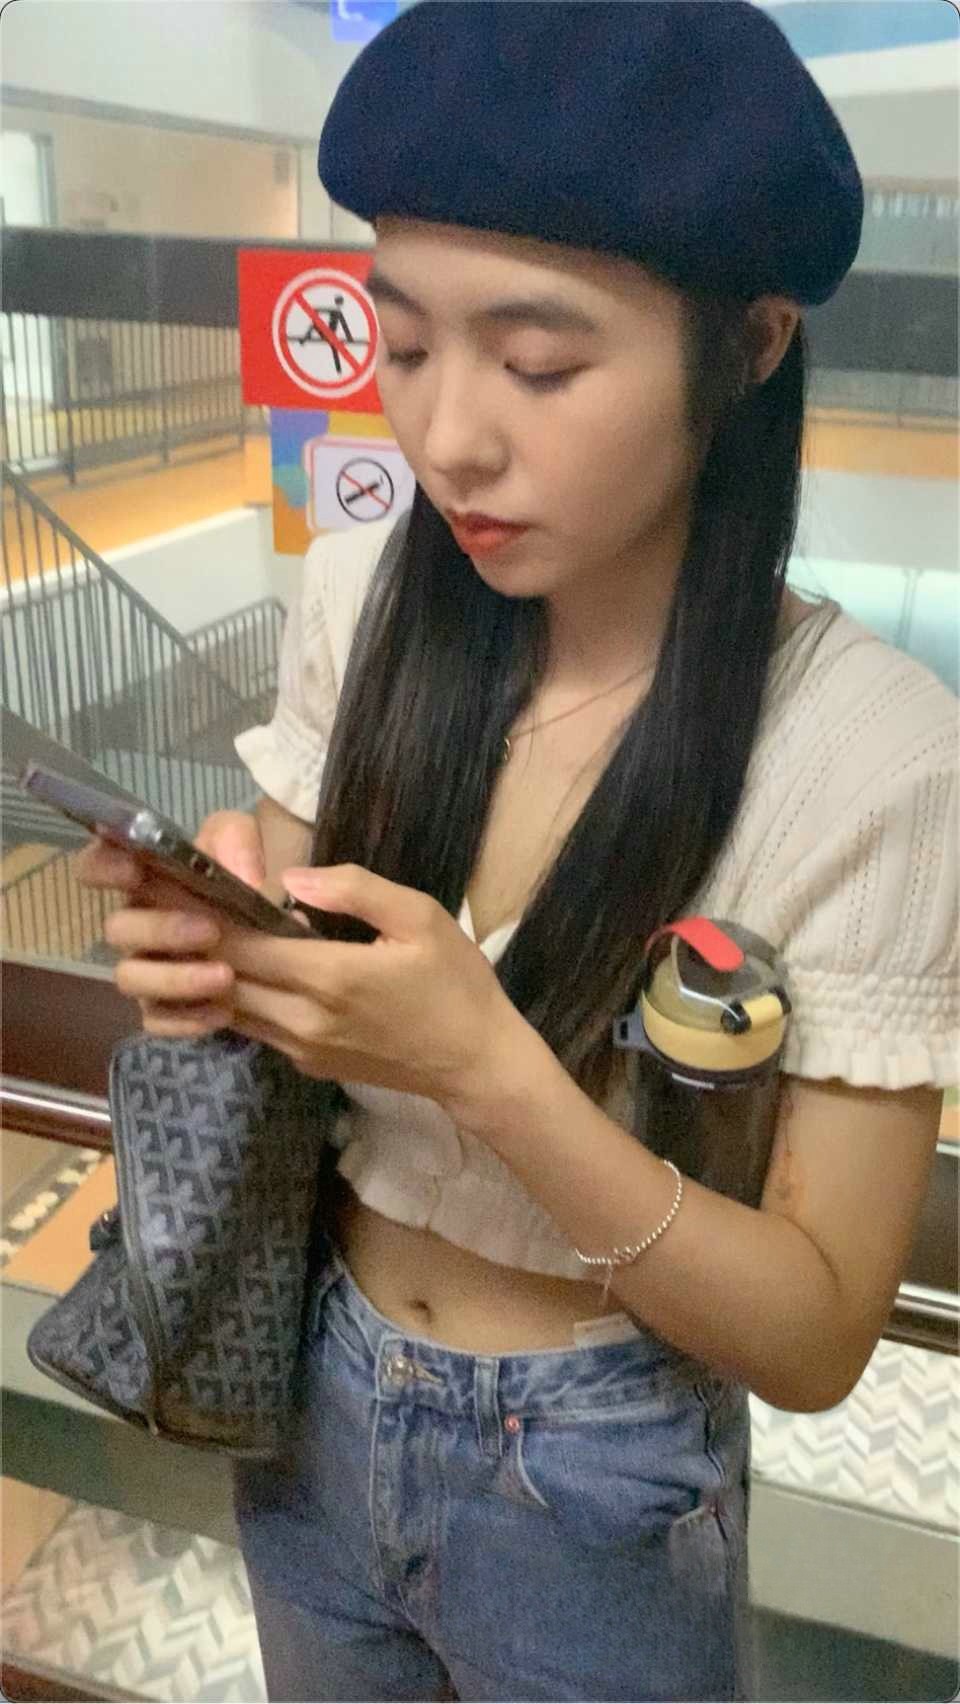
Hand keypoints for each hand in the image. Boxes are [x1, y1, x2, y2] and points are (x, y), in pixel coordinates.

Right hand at [75, 810, 266, 1033]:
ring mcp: (146, 967)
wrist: (274, 935)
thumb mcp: (246, 843)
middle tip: (211, 931)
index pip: (95, 866)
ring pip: (129, 979)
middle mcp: (135, 923)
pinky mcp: (163, 1008)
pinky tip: (223, 1012)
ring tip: (226, 978)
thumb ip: (237, 840)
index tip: (132, 870)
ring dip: (175, 980)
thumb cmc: (245, 879)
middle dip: (160, 930)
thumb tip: (243, 875)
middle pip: (116, 929)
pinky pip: (155, 1021)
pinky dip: (185, 1019)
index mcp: (143, 878)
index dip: (102, 867)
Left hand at [207, 862, 529, 1116]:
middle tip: (176, 906)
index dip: (204, 917)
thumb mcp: (420, 918)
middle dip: (196, 943)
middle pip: (223, 979)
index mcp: (330, 977)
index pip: (241, 946)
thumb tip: (290, 879)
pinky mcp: (307, 1065)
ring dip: (209, 974)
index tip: (184, 887)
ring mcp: (301, 1048)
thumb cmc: (455, 982)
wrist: (475, 1063)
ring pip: (230, 1009)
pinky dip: (236, 998)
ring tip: (196, 936)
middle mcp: (304, 1019)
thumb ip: (354, 891)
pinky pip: (255, 1028)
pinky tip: (237, 970)